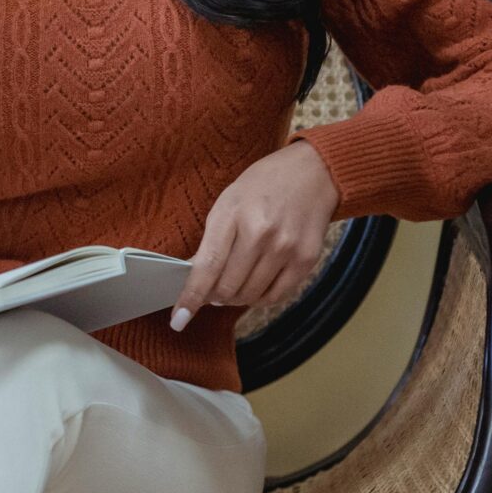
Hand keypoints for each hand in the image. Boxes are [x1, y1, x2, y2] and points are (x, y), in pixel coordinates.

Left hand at [170, 138, 341, 329]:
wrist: (313, 173)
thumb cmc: (263, 185)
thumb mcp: (227, 202)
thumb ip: (212, 241)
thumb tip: (196, 278)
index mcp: (233, 214)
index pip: (206, 267)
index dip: (191, 297)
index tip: (178, 320)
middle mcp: (261, 233)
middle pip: (227, 287)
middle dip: (214, 296)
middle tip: (212, 290)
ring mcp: (286, 248)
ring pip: (250, 296)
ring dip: (236, 297)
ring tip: (235, 284)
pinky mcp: (306, 260)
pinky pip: (276, 296)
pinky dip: (260, 298)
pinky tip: (256, 285)